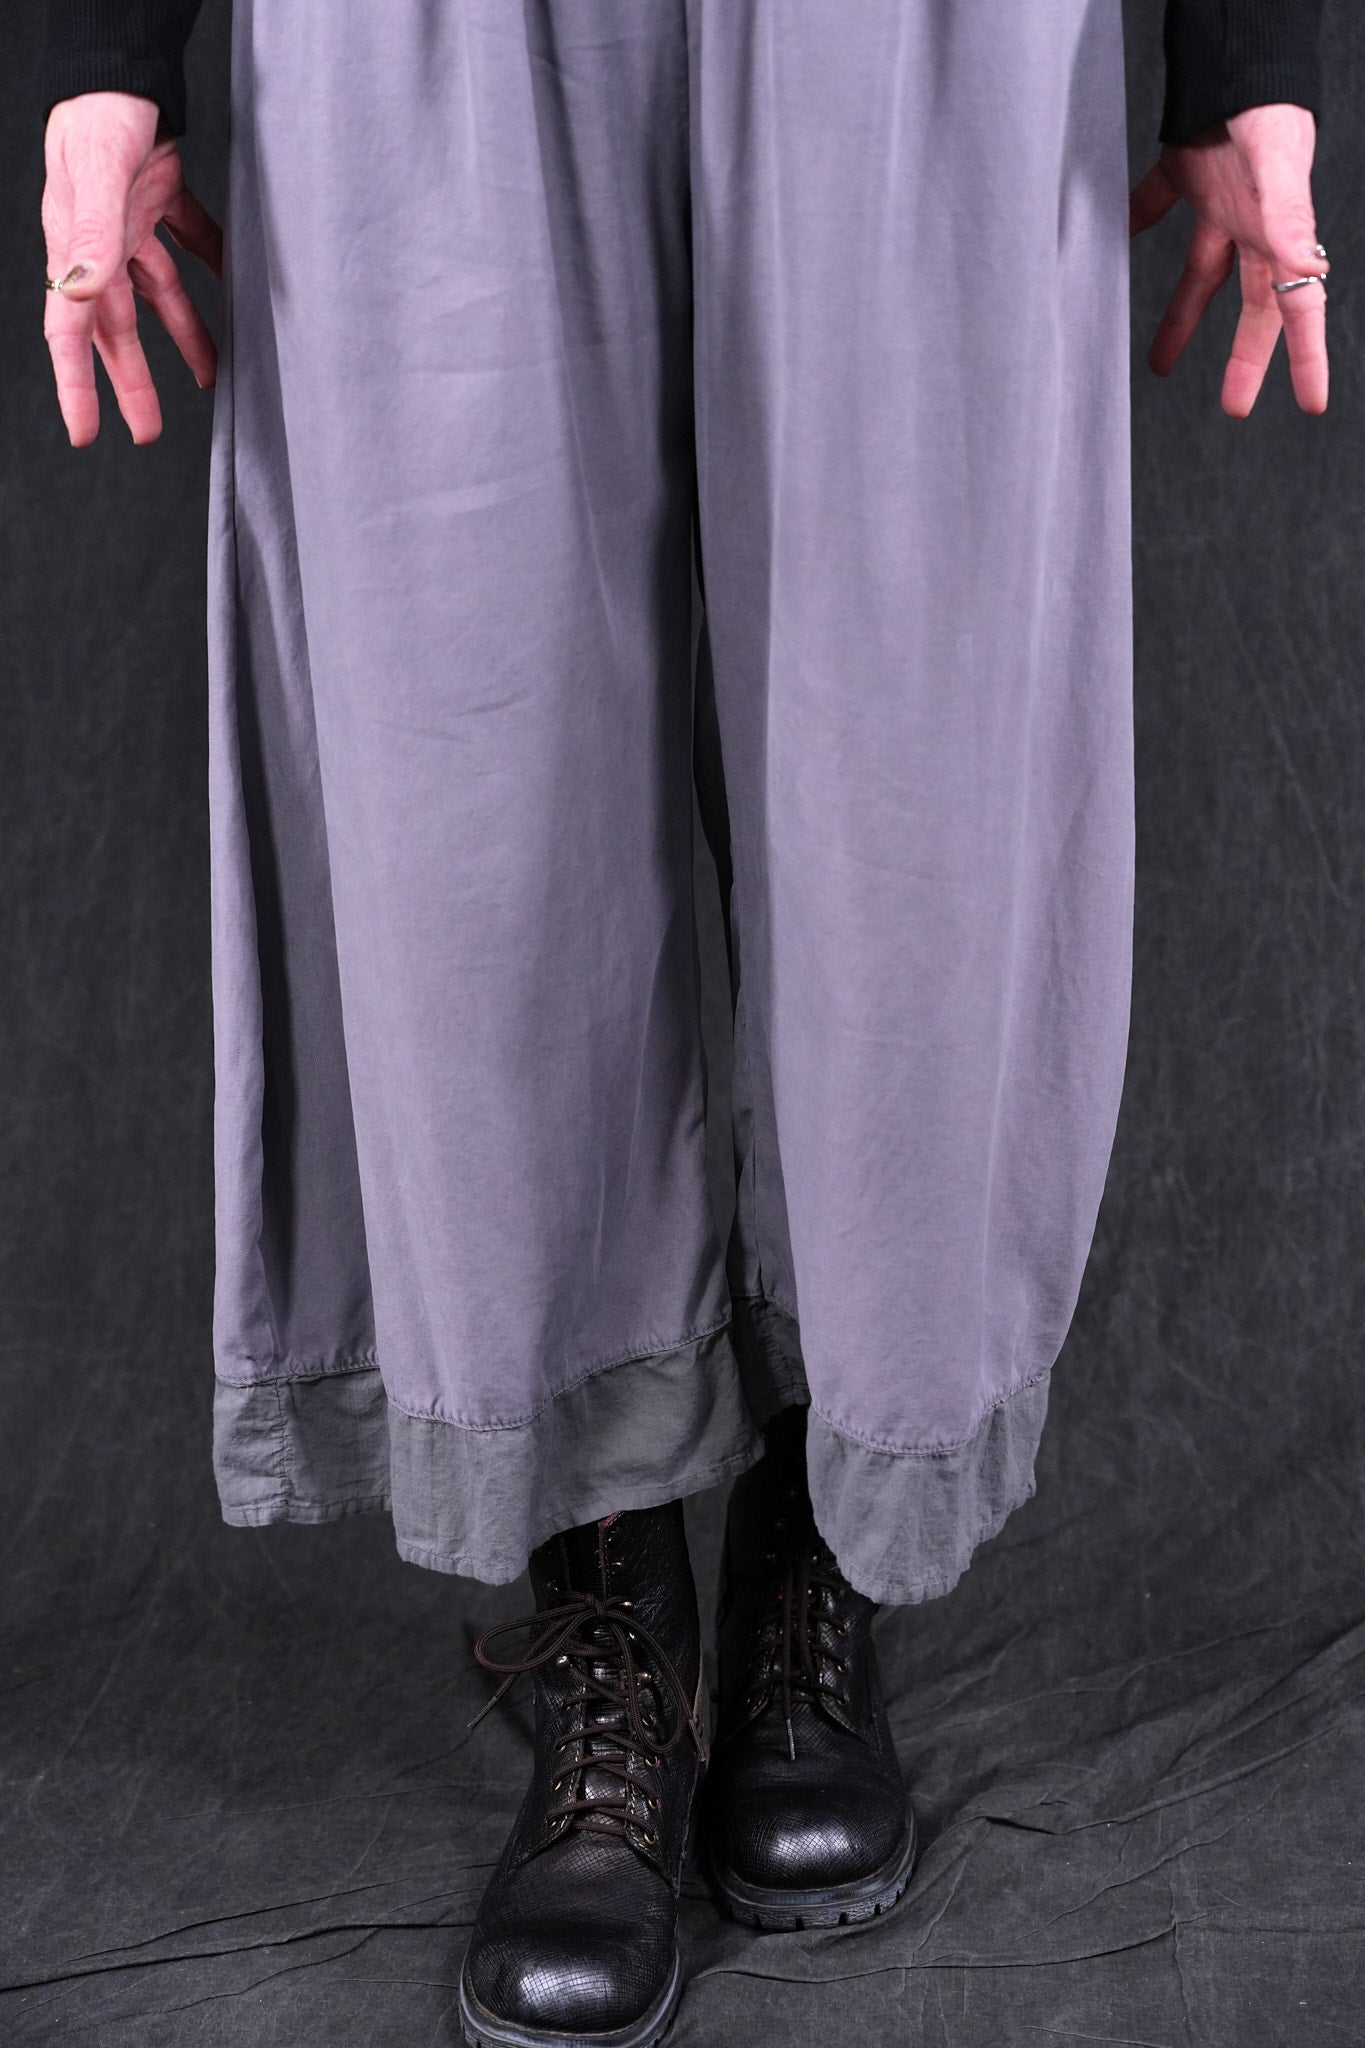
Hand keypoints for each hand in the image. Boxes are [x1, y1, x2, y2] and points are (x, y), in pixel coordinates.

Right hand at [42, 92, 223, 447]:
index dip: (76, 386)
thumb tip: (75, 293)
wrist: (122, 63)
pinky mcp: (163, 200)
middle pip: (117, 329)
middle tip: (147, 433)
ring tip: (212, 378)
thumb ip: (89, 239)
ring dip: (184, 339)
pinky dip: (212, 273)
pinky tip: (237, 298)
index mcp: (75, 250)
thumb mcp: (93, 181)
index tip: (84, 433)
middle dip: (132, 382)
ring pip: (158, 298)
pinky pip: (191, 248)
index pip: (70, 332)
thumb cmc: (100, 115)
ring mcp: (132, 225)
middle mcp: (101, 246)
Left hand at [1129, 103, 1326, 416]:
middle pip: (1251, 306)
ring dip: (1181, 320)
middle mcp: (1253, 227)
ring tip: (1158, 364)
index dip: (1305, 357)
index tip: (1311, 403)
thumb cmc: (1264, 109)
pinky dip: (1137, 224)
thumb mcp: (1278, 173)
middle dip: (1243, 358)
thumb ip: (1291, 222)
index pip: (1299, 307)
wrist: (1232, 57)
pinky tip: (1117, 243)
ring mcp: (1221, 204)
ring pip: (1200, 276)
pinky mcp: (1186, 173)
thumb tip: (1308, 272)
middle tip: (1234, 407)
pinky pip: (1155, 207)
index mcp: (1280, 233)